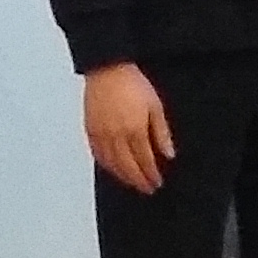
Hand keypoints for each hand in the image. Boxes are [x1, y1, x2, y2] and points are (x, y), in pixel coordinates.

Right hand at [83, 63, 175, 194]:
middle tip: (146, 188)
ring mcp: (100, 133)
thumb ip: (161, 133)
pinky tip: (111, 168)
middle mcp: (116, 135)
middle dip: (138, 180)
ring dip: (122, 176)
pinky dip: (105, 164)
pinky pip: (97, 153)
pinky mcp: (89, 129)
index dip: (151, 174)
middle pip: (127, 166)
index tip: (157, 182)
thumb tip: (168, 153)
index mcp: (134, 130)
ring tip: (131, 183)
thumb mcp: (155, 106)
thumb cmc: (132, 84)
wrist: (107, 69)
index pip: (144, 160)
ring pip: (111, 163)